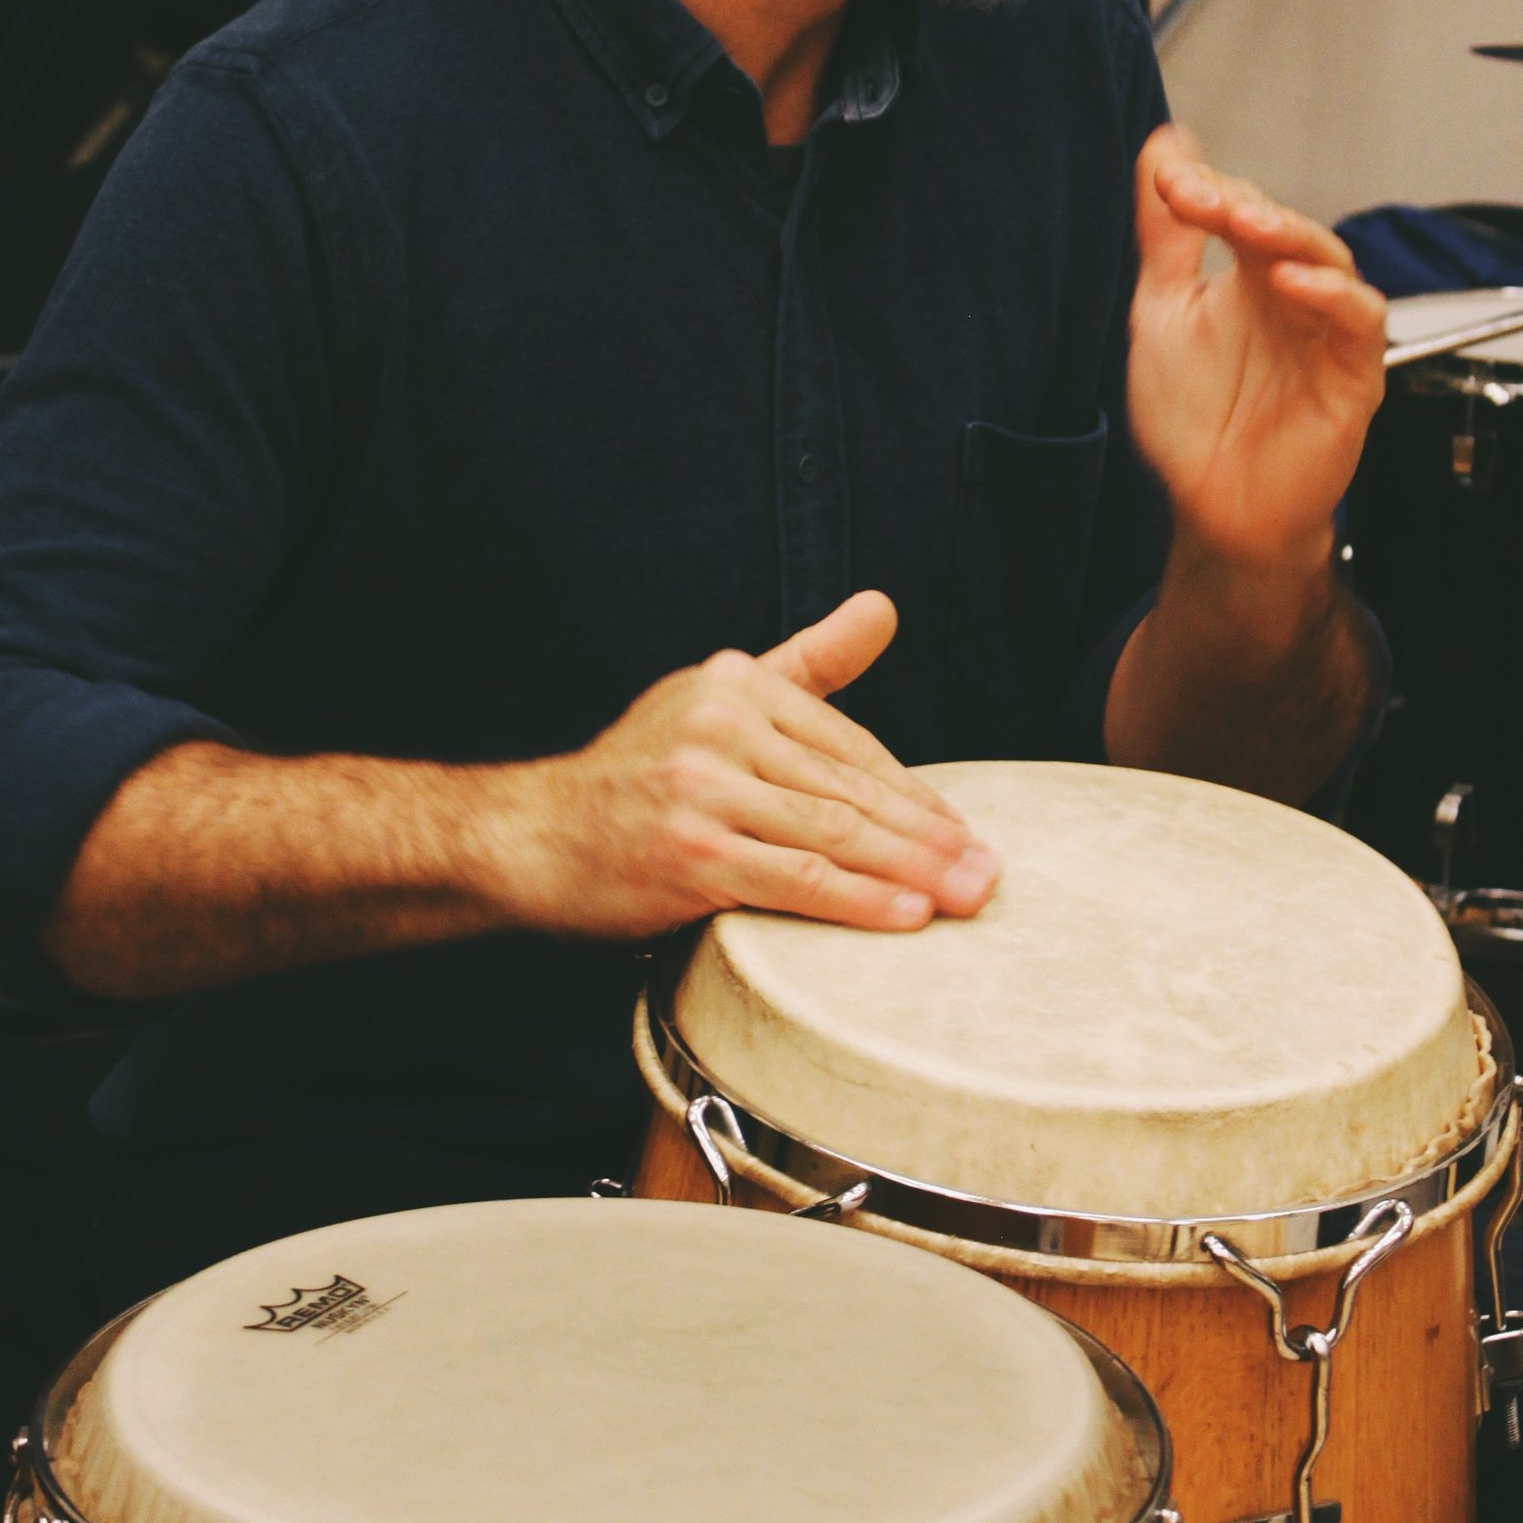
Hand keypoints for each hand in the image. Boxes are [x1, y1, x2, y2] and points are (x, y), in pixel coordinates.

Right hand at [496, 591, 992, 941]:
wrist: (532, 838)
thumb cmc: (635, 779)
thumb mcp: (717, 699)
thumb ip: (809, 662)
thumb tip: (884, 607)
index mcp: (737, 684)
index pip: (851, 747)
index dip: (915, 796)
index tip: (964, 834)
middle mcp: (722, 725)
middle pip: (852, 791)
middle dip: (932, 838)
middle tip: (991, 875)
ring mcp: (704, 789)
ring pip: (835, 835)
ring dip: (915, 871)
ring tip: (968, 897)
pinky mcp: (691, 854)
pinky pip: (797, 880)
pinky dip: (860, 900)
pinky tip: (908, 915)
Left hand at [1126, 127, 1385, 582]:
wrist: (1217, 509)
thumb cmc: (1196, 419)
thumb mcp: (1163, 312)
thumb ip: (1165, 236)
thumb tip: (1163, 149)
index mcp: (1248, 275)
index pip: (1240, 210)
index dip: (1206, 191)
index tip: (1167, 182)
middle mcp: (1293, 296)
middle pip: (1286, 226)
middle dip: (1244, 204)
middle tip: (1202, 196)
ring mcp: (1326, 332)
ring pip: (1329, 261)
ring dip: (1290, 235)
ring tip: (1247, 223)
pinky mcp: (1355, 374)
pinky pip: (1359, 322)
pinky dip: (1332, 296)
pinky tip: (1293, 283)